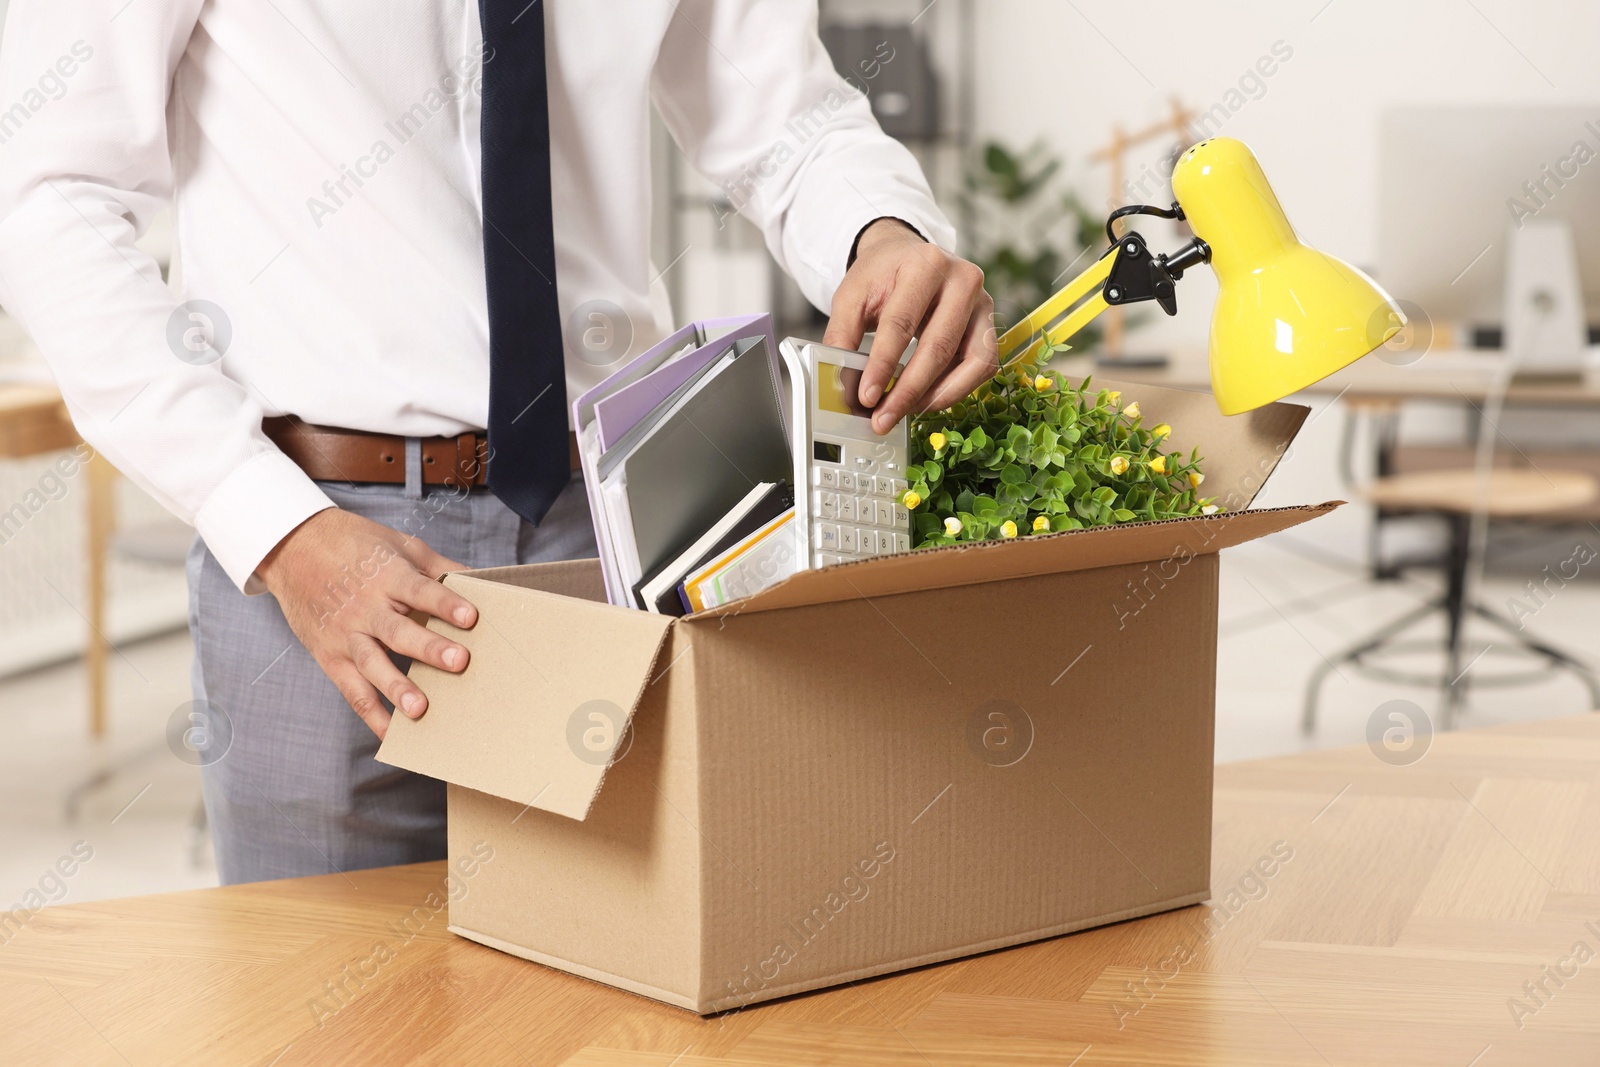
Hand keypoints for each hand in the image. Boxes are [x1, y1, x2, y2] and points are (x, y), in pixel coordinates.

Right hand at [256, 508, 478, 738]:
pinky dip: (372, 716)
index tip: (471, 616)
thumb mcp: (401, 546)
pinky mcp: (331, 657)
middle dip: (429, 648)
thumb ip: (441, 567)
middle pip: (399, 631)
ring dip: (396, 688)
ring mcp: (347, 635)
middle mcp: (366, 608)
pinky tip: (393, 735)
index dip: (445, 603)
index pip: (421, 591)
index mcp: (388, 577)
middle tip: (460, 662)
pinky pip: (353, 691)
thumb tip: (485, 580)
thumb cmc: (357, 546)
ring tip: (420, 709)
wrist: (294, 548)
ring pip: (373, 665)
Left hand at [823, 217, 998, 433]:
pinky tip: (926, 398)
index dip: (883, 365)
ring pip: (973, 363)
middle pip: (939, 347)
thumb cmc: (882, 275)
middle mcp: (962, 280)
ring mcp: (982, 303)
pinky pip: (982, 367)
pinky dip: (956, 389)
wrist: (906, 256)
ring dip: (939, 396)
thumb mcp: (851, 296)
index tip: (866, 397)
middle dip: (909, 391)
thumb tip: (843, 386)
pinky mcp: (989, 325)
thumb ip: (842, 337)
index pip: (902, 323)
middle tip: (884, 418)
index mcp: (924, 264)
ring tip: (906, 411)